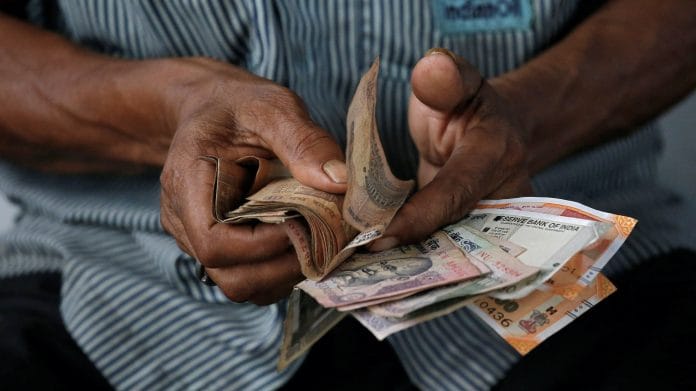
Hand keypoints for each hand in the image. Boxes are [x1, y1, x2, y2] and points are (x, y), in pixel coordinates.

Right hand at [159, 58, 346, 304]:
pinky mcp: (220, 247)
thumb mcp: (273, 107)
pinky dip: (280, 272)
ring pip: (241, 285)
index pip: (215, 242)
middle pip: (230, 276)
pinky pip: (249, 277)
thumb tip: (339, 183)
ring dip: (285, 274)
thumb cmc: (238, 105)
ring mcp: (198, 238)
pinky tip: (305, 244)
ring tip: (319, 243)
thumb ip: (304, 141)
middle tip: (325, 239)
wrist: (212, 110)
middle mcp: (184, 220)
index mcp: (187, 182)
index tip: (304, 223)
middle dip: (284, 266)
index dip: (265, 245)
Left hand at [372, 48, 531, 249]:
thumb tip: (433, 64)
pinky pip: (442, 249)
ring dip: (408, 261)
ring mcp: (487, 219)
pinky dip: (411, 257)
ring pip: (449, 250)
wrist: (487, 125)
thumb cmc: (462, 99)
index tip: (377, 235)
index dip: (417, 217)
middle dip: (410, 252)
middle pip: (455, 233)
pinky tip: (374, 266)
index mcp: (497, 154)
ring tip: (362, 272)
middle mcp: (500, 195)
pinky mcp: (468, 232)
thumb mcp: (454, 81)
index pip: (455, 193)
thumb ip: (444, 77)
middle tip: (361, 262)